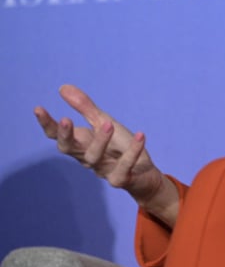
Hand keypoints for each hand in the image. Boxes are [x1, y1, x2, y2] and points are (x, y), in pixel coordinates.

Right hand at [34, 85, 173, 217]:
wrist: (143, 174)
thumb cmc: (119, 146)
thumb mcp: (103, 122)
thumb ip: (85, 107)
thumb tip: (62, 88)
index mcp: (80, 143)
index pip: (57, 135)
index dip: (47, 124)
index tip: (38, 108)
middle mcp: (87, 156)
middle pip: (68, 149)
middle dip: (64, 135)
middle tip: (65, 120)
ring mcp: (102, 169)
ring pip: (93, 157)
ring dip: (100, 140)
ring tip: (109, 124)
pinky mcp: (120, 178)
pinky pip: (124, 166)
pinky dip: (132, 151)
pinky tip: (140, 135)